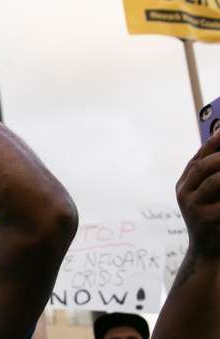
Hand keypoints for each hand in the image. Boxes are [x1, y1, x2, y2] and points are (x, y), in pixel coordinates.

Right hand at [175, 132, 219, 257]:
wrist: (209, 254)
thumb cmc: (214, 220)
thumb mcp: (209, 197)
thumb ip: (212, 175)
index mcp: (184, 185)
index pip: (199, 158)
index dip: (214, 143)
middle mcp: (184, 194)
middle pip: (204, 166)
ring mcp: (193, 208)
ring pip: (215, 181)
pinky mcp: (207, 221)